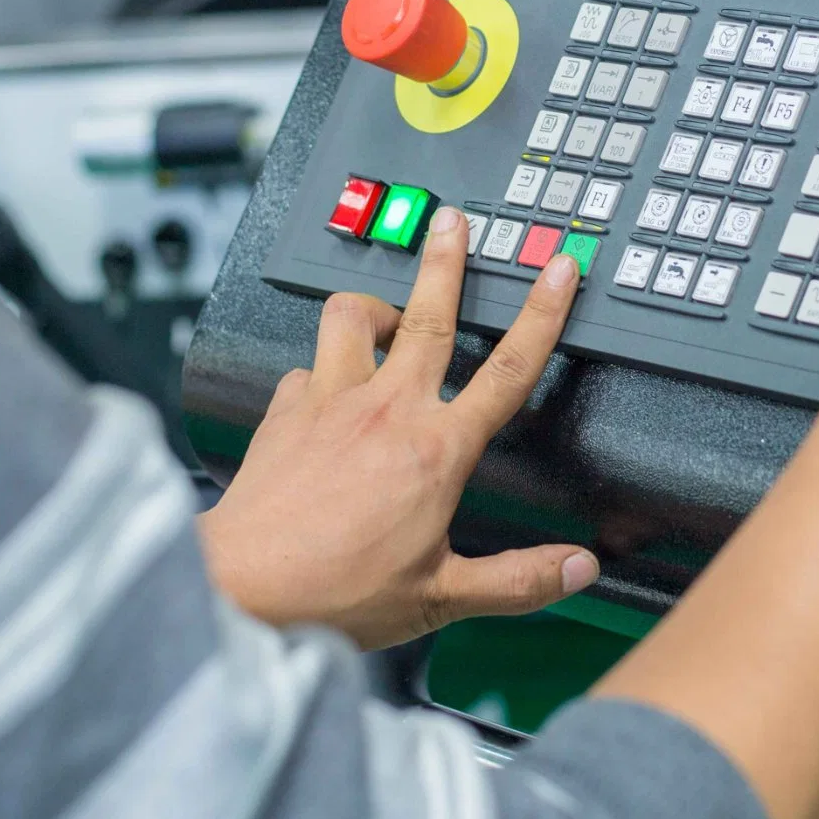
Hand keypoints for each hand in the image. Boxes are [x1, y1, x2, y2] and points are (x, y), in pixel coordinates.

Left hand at [200, 207, 598, 648]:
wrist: (241, 587)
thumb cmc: (335, 592)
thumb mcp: (441, 597)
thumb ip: (516, 580)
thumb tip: (577, 567)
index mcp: (436, 450)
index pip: (507, 369)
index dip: (542, 314)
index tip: (559, 272)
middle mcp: (386, 410)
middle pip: (427, 316)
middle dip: (447, 261)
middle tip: (454, 221)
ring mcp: (329, 402)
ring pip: (352, 318)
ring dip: (372, 304)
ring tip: (383, 307)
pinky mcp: (284, 412)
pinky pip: (305, 368)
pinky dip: (319, 369)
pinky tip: (323, 387)